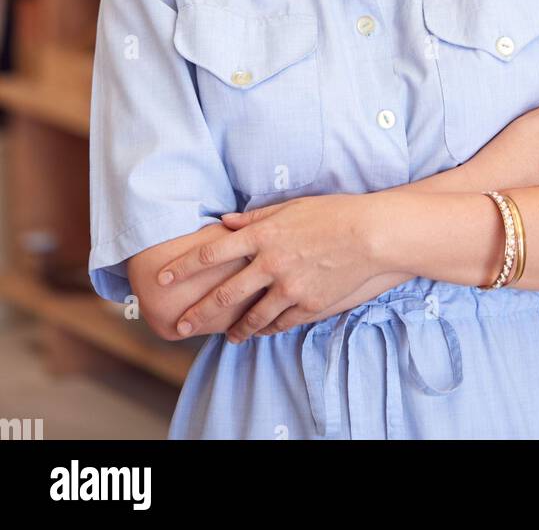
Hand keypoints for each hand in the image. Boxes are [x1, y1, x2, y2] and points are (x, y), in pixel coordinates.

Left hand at [154, 193, 379, 343]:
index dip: (183, 268)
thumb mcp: (292, 207)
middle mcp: (270, 264)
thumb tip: (226, 223)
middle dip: (198, 312)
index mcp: (263, 236)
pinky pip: (282, 322)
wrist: (371, 234)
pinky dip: (269, 328)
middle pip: (224, 294)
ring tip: (228, 337)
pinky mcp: (309, 304)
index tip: (162, 279)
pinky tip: (262, 331)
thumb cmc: (333, 212)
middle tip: (181, 325)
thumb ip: (256, 218)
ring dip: (236, 329)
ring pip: (253, 317)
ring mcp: (290, 287)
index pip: (212, 253)